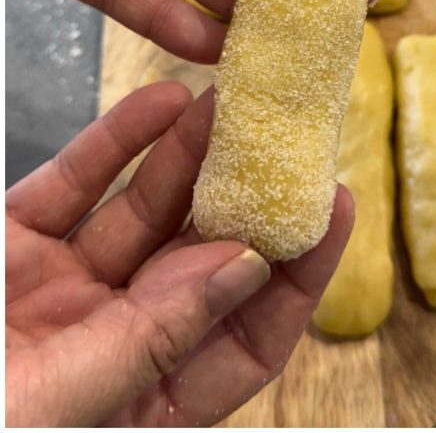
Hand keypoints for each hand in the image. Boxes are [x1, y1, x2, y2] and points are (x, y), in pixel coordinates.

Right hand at [5, 81, 353, 426]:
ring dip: (190, 156)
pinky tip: (162, 102)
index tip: (335, 208)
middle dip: (246, 197)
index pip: (246, 342)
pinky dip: (116, 143)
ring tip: (231, 101)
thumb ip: (151, 338)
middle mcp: (107, 345)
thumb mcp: (55, 402)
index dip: (298, 279)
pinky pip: (72, 188)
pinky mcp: (9, 247)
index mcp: (137, 407)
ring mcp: (57, 293)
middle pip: (200, 262)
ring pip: (143, 213)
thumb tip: (247, 267)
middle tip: (289, 134)